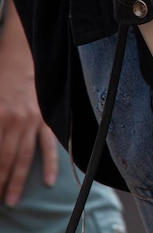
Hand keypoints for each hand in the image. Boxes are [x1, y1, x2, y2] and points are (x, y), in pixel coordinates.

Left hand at [0, 0, 57, 206]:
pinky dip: (48, 163)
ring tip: (11, 200)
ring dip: (17, 180)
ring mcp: (34, 121)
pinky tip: (47, 181)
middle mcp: (17, 121)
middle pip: (6, 159)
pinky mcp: (46, 119)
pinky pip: (47, 145)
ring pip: (24, 156)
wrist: (27, 53)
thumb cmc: (2, 73)